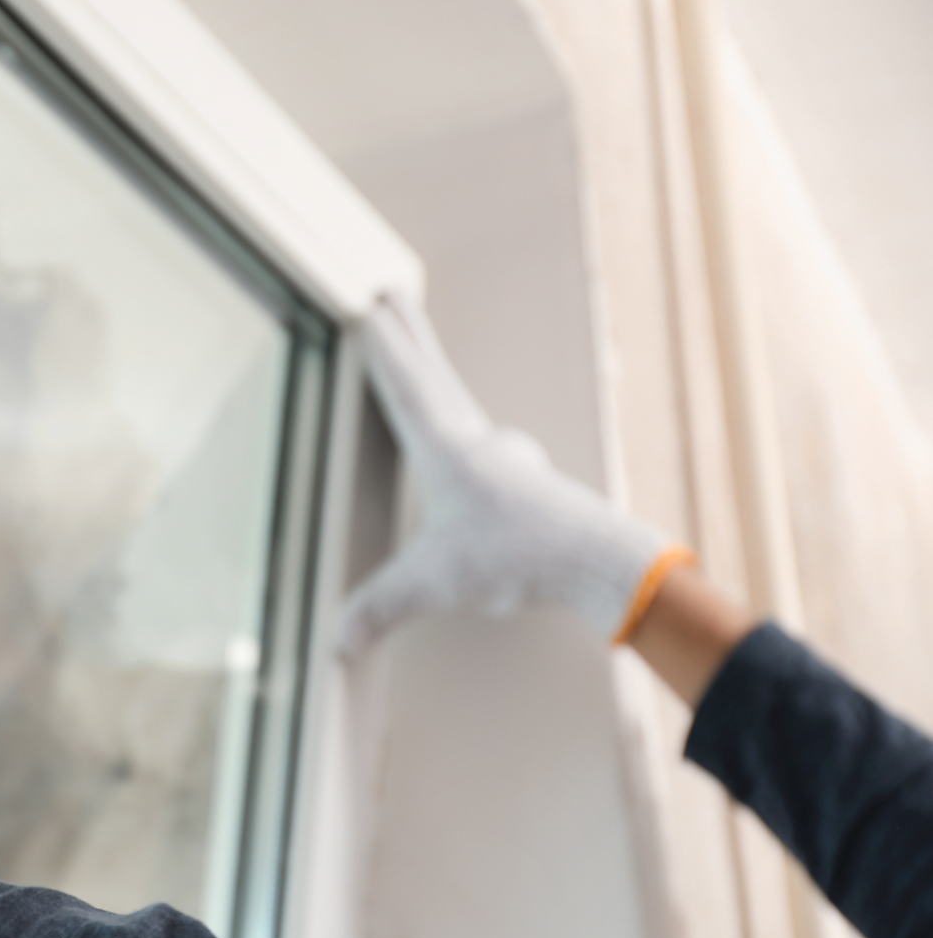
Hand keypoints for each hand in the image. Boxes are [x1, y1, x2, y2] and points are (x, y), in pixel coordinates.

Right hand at [339, 297, 691, 655]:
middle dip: (410, 337)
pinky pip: (484, 445)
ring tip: (422, 369)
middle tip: (393, 297)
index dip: (384, 347)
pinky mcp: (527, 484)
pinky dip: (463, 431)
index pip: (405, 387)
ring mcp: (508, 459)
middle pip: (436, 375)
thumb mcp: (434, 584)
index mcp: (447, 449)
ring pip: (461, 406)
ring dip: (438, 381)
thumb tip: (338, 640)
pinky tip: (469, 455)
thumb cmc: (520, 556)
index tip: (369, 306)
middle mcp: (479, 442)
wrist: (600, 563)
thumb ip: (380, 608)